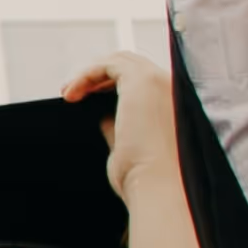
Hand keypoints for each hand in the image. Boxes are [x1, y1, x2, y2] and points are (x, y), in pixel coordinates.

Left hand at [66, 47, 172, 173]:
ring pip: (121, 61)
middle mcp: (173, 89)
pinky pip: (108, 65)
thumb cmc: (150, 179)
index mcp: (176, 105)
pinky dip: (86, 74)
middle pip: (132, 66)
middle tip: (75, 93)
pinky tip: (72, 92)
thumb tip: (105, 120)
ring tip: (70, 92)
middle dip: (101, 77)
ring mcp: (160, 81)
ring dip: (92, 74)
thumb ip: (121, 129)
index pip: (143, 82)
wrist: (160, 186)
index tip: (92, 99)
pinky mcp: (142, 79)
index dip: (114, 85)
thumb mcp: (132, 150)